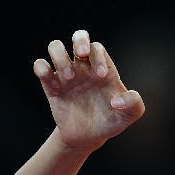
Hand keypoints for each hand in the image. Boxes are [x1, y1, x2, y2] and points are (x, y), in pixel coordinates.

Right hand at [33, 29, 144, 150]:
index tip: (101, 77)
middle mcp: (84, 68)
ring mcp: (66, 75)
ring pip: (55, 47)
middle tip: (82, 55)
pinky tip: (54, 83)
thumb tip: (116, 100)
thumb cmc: (112, 120)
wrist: (90, 137)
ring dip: (60, 57)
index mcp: (103, 69)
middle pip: (79, 37)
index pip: (98, 48)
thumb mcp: (130, 114)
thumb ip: (134, 104)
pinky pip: (40, 66)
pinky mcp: (51, 86)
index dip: (99, 57)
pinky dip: (42, 68)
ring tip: (69, 78)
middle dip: (80, 40)